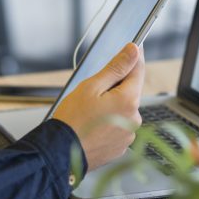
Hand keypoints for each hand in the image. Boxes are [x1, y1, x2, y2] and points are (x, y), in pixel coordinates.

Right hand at [52, 43, 144, 170]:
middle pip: (130, 92)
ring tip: (89, 114)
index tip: (133, 46)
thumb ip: (115, 67)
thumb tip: (133, 51)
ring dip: (112, 107)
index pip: (138, 71)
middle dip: (115, 88)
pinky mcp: (120, 147)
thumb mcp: (91, 86)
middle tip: (93, 92)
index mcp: (128, 101)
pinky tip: (92, 126)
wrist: (61, 152)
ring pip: (123, 111)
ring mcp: (128, 135)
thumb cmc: (72, 119)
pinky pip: (118, 128)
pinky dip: (108, 124)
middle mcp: (134, 119)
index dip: (134, 57)